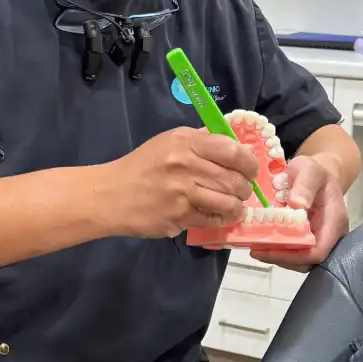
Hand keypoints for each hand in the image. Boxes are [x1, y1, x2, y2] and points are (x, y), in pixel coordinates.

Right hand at [106, 128, 260, 237]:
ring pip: (228, 203)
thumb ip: (201, 141)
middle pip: (234, 180)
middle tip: (243, 190)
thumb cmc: (143, 166)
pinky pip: (213, 220)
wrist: (111, 195)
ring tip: (235, 205)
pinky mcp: (179, 217)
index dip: (250, 163)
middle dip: (245, 188)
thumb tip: (236, 147)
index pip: (232, 151)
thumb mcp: (169, 141)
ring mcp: (183, 194)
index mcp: (185, 143)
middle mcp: (186, 166)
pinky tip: (220, 215)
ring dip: (237, 206)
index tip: (251, 169)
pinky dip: (222, 219)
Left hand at [251, 154, 349, 270]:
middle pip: (308, 260)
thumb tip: (297, 204)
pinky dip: (278, 250)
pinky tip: (262, 241)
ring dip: (278, 256)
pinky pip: (295, 252)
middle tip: (256, 249)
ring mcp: (319, 240)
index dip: (293, 255)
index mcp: (335, 221)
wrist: (317, 174)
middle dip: (281, 257)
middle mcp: (330, 236)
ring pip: (300, 260)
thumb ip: (305, 185)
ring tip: (256, 247)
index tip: (268, 248)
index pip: (318, 251)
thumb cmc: (315, 171)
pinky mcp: (308, 240)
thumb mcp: (310, 170)